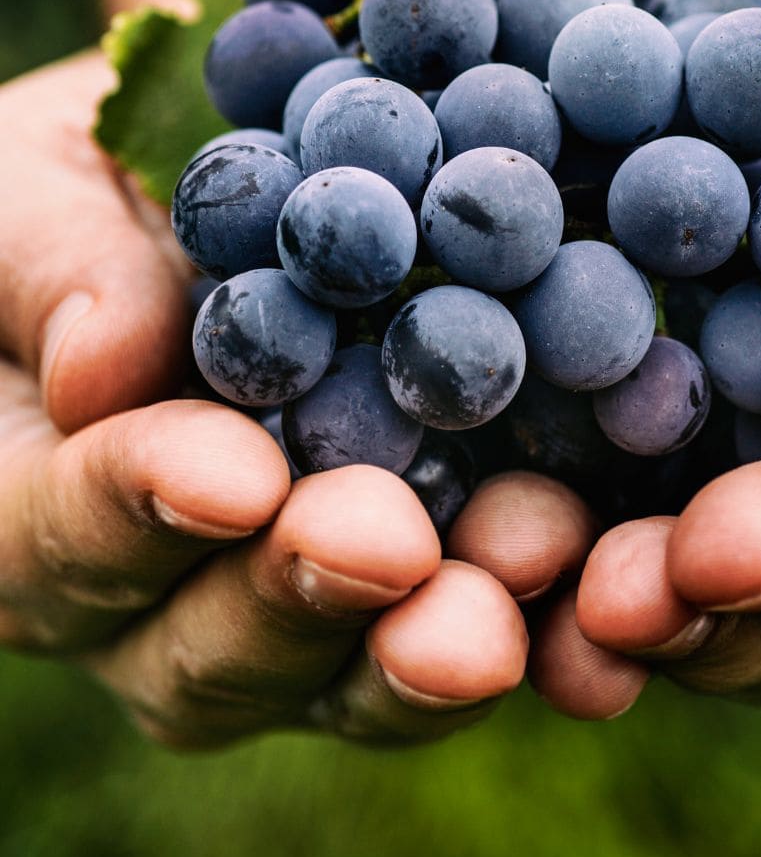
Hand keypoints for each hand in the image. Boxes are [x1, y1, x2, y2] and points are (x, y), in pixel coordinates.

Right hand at [0, 54, 595, 746]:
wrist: (234, 186)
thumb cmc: (98, 188)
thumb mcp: (43, 188)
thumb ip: (53, 271)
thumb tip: (104, 370)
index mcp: (41, 497)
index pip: (59, 533)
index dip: (136, 510)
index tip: (232, 473)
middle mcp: (168, 588)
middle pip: (211, 645)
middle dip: (302, 597)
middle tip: (389, 547)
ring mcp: (304, 599)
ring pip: (352, 669)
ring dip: (436, 635)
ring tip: (524, 564)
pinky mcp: (431, 577)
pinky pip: (480, 624)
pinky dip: (544, 619)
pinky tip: (608, 586)